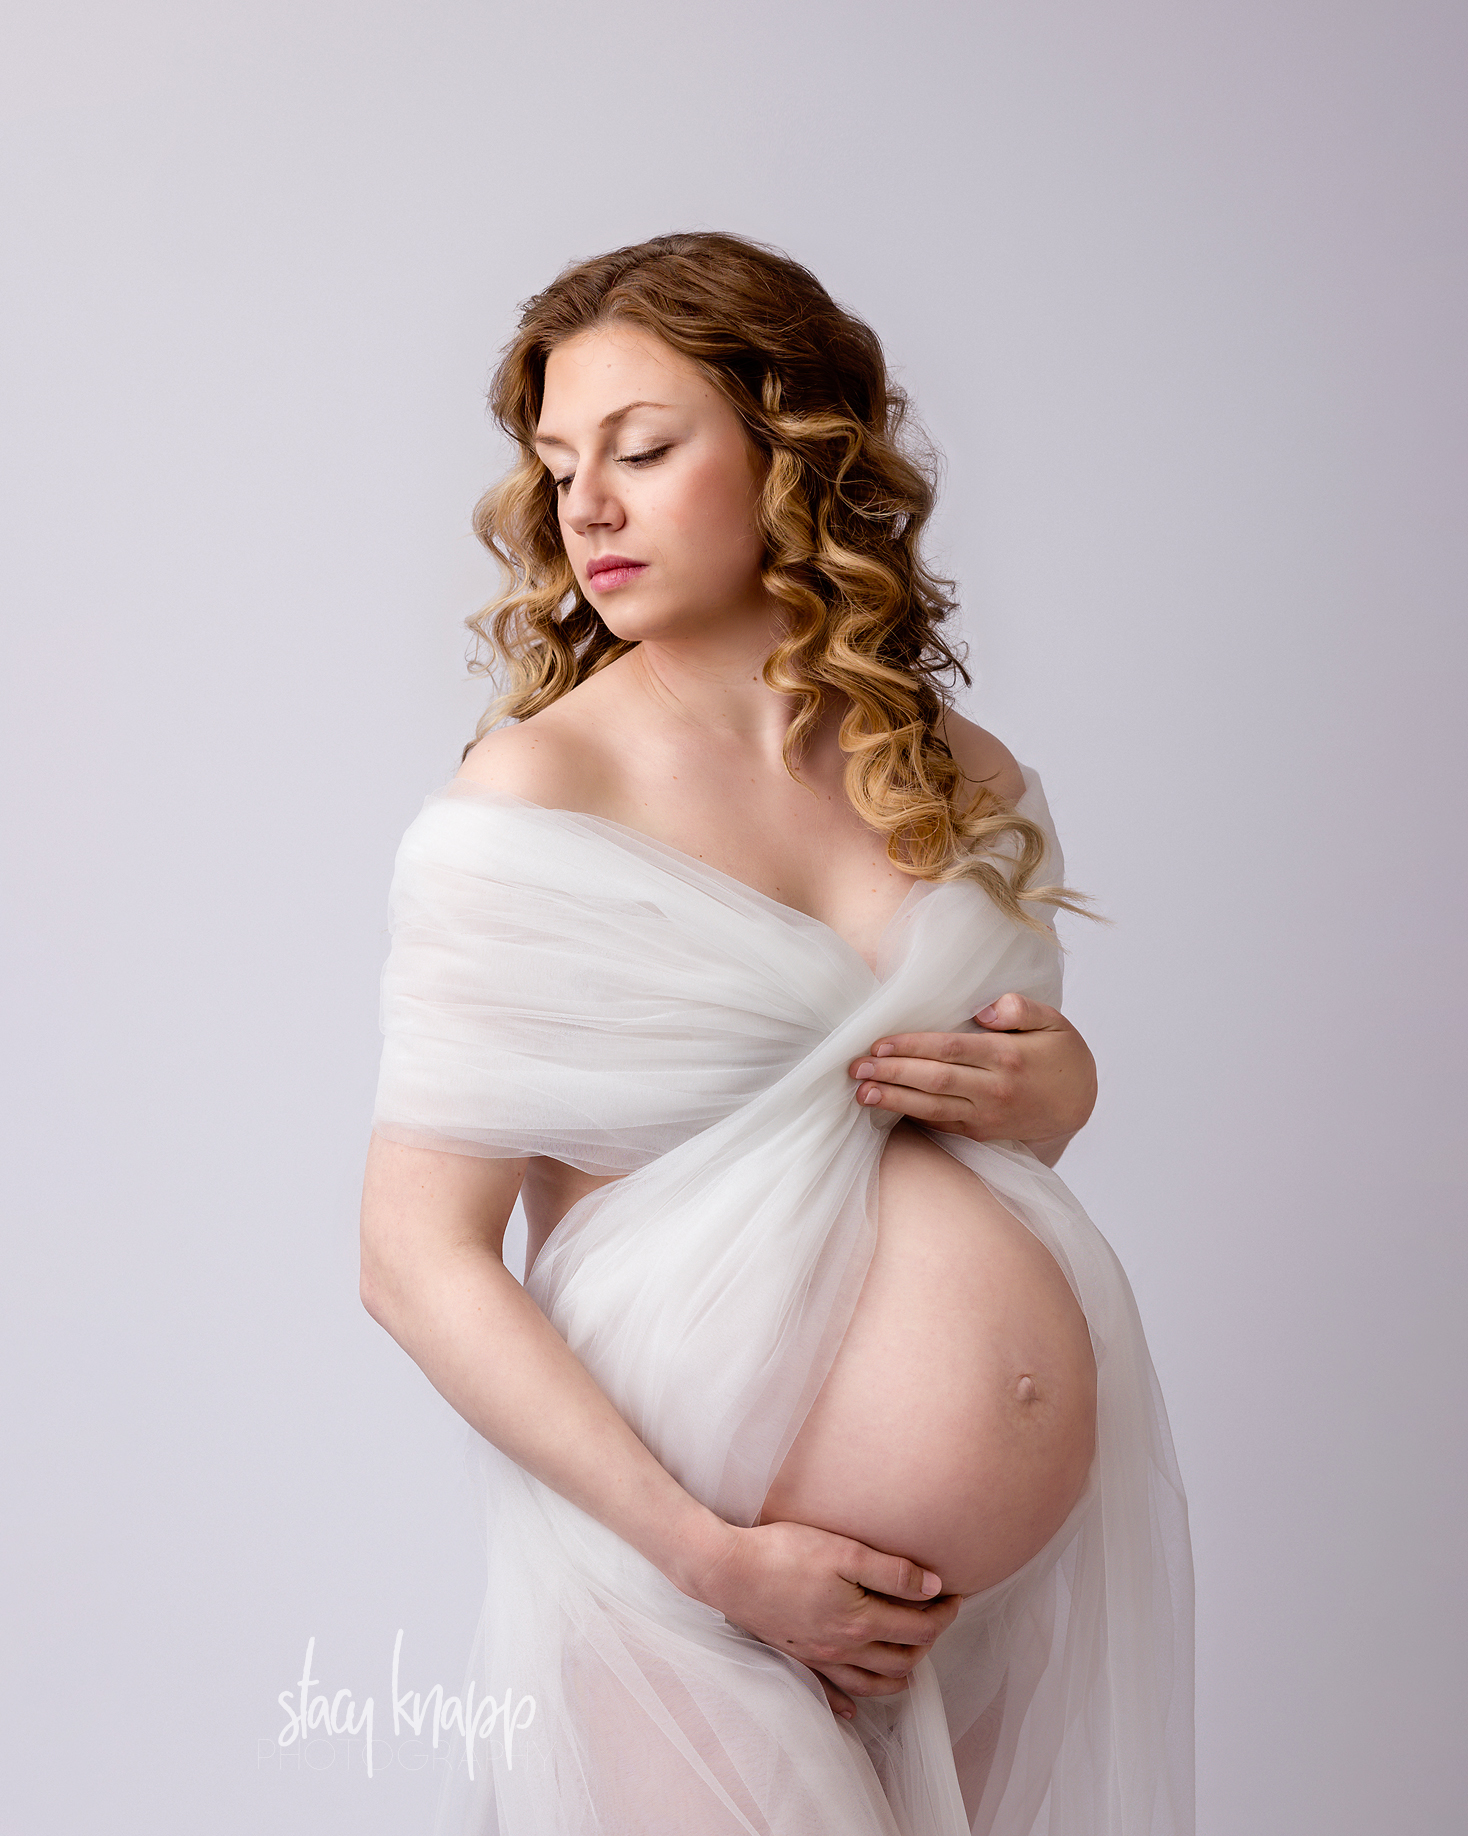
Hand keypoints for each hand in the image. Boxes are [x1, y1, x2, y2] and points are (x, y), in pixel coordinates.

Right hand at [692, 1519, 962, 1718]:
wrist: (727, 1571)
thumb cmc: (785, 1553)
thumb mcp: (844, 1550)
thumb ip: (892, 1570)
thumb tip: (933, 1586)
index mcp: (860, 1621)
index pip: (917, 1626)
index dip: (943, 1613)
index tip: (955, 1596)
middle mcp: (843, 1647)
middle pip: (899, 1659)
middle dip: (927, 1642)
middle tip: (938, 1618)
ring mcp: (817, 1657)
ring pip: (869, 1682)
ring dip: (897, 1675)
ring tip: (912, 1662)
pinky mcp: (795, 1655)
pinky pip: (828, 1690)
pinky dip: (847, 1702)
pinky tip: (853, 1708)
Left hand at [848, 992, 1096, 1153]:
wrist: (1080, 1104)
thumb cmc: (1062, 1056)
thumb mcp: (1053, 1022)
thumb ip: (1020, 1008)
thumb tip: (984, 1009)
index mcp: (1007, 1057)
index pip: (951, 1049)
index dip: (912, 1047)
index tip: (879, 1044)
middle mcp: (995, 1089)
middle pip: (935, 1080)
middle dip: (892, 1074)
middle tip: (856, 1068)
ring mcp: (986, 1116)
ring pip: (933, 1108)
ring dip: (893, 1100)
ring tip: (861, 1093)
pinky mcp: (981, 1133)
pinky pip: (941, 1124)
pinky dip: (912, 1117)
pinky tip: (886, 1108)